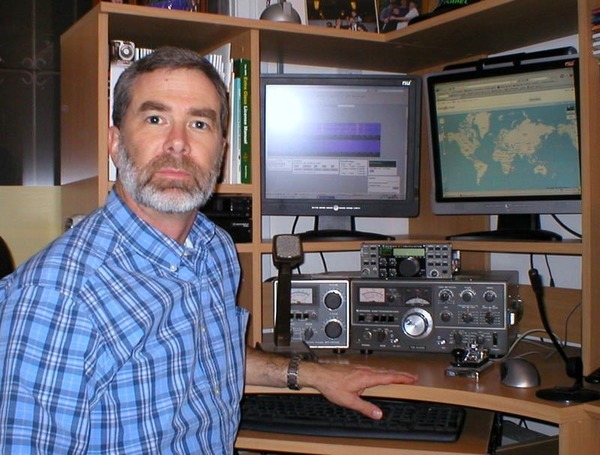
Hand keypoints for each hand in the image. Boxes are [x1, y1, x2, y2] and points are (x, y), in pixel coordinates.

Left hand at [299, 361, 417, 418]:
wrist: (320, 375)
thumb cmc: (332, 385)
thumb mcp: (349, 400)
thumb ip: (365, 408)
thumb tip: (378, 414)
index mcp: (366, 377)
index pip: (389, 377)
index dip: (402, 377)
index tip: (412, 378)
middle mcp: (365, 371)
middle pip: (387, 371)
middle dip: (401, 374)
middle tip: (412, 376)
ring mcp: (360, 368)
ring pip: (381, 369)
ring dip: (392, 372)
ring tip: (400, 375)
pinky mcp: (356, 368)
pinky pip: (374, 369)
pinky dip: (382, 371)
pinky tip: (380, 374)